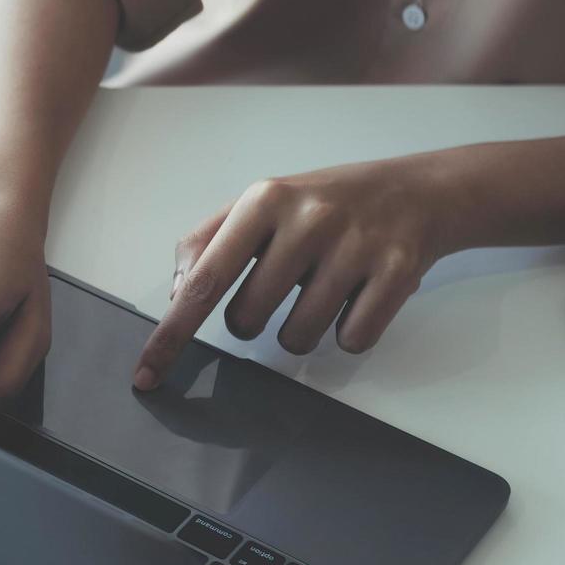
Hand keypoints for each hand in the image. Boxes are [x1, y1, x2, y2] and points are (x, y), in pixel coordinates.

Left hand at [134, 156, 460, 387]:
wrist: (417, 191)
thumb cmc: (323, 204)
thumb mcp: (260, 205)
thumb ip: (208, 242)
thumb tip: (176, 294)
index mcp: (263, 200)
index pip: (203, 280)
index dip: (172, 333)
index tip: (147, 372)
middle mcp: (307, 219)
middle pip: (248, 319)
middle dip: (252, 321)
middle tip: (280, 287)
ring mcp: (355, 245)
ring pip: (298, 338)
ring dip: (301, 330)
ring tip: (322, 289)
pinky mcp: (397, 272)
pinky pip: (351, 340)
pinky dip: (349, 331)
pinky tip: (358, 296)